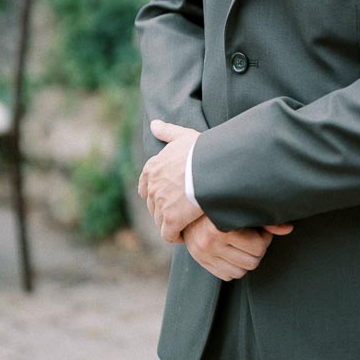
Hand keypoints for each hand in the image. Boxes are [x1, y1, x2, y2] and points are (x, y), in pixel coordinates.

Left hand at [138, 119, 200, 242]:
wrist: (214, 167)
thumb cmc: (202, 150)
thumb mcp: (183, 136)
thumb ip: (167, 131)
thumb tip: (153, 124)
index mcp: (152, 168)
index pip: (145, 187)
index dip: (159, 193)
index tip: (173, 195)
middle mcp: (152, 187)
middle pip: (153, 206)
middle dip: (166, 209)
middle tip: (184, 210)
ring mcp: (160, 204)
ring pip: (161, 221)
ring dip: (172, 224)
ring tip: (188, 223)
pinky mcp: (171, 220)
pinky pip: (169, 234)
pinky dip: (177, 236)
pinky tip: (188, 233)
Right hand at [182, 215, 293, 281]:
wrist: (190, 207)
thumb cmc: (222, 205)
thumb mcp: (241, 209)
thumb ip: (266, 220)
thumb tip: (288, 228)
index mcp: (219, 226)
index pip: (258, 247)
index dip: (264, 238)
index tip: (260, 229)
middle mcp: (209, 243)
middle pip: (252, 262)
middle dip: (256, 250)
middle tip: (253, 237)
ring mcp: (204, 255)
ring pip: (241, 272)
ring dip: (246, 260)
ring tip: (243, 244)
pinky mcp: (202, 263)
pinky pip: (228, 276)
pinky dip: (234, 267)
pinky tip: (233, 251)